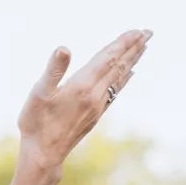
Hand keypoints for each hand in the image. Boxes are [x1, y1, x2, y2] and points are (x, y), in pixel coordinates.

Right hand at [16, 29, 149, 171]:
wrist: (43, 154)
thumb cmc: (36, 123)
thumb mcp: (39, 93)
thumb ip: (54, 69)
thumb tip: (64, 48)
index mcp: (82, 85)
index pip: (108, 58)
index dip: (123, 43)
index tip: (138, 30)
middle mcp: (95, 95)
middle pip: (119, 65)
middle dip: (134, 47)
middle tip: (148, 32)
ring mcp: (97, 106)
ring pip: (119, 77)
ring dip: (132, 60)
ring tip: (143, 47)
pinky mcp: (96, 115)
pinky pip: (115, 91)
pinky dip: (124, 79)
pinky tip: (129, 74)